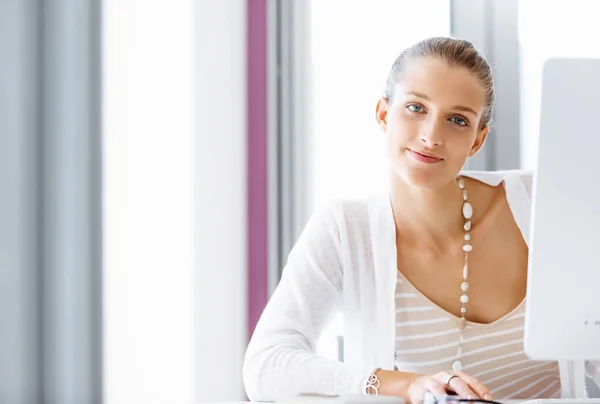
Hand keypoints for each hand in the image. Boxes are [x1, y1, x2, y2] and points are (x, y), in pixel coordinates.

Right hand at [377, 369, 491, 403]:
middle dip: (465, 391)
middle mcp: (445, 377)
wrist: (416, 386)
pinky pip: (427, 396)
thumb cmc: (441, 389)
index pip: (471, 381)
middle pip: (457, 382)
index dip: (480, 389)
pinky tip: (437, 403)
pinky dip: (433, 400)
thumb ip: (468, 393)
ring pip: (438, 387)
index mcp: (457, 376)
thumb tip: (484, 401)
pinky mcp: (421, 390)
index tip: (488, 398)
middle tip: (472, 400)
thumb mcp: (455, 389)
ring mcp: (432, 382)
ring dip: (445, 396)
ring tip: (452, 403)